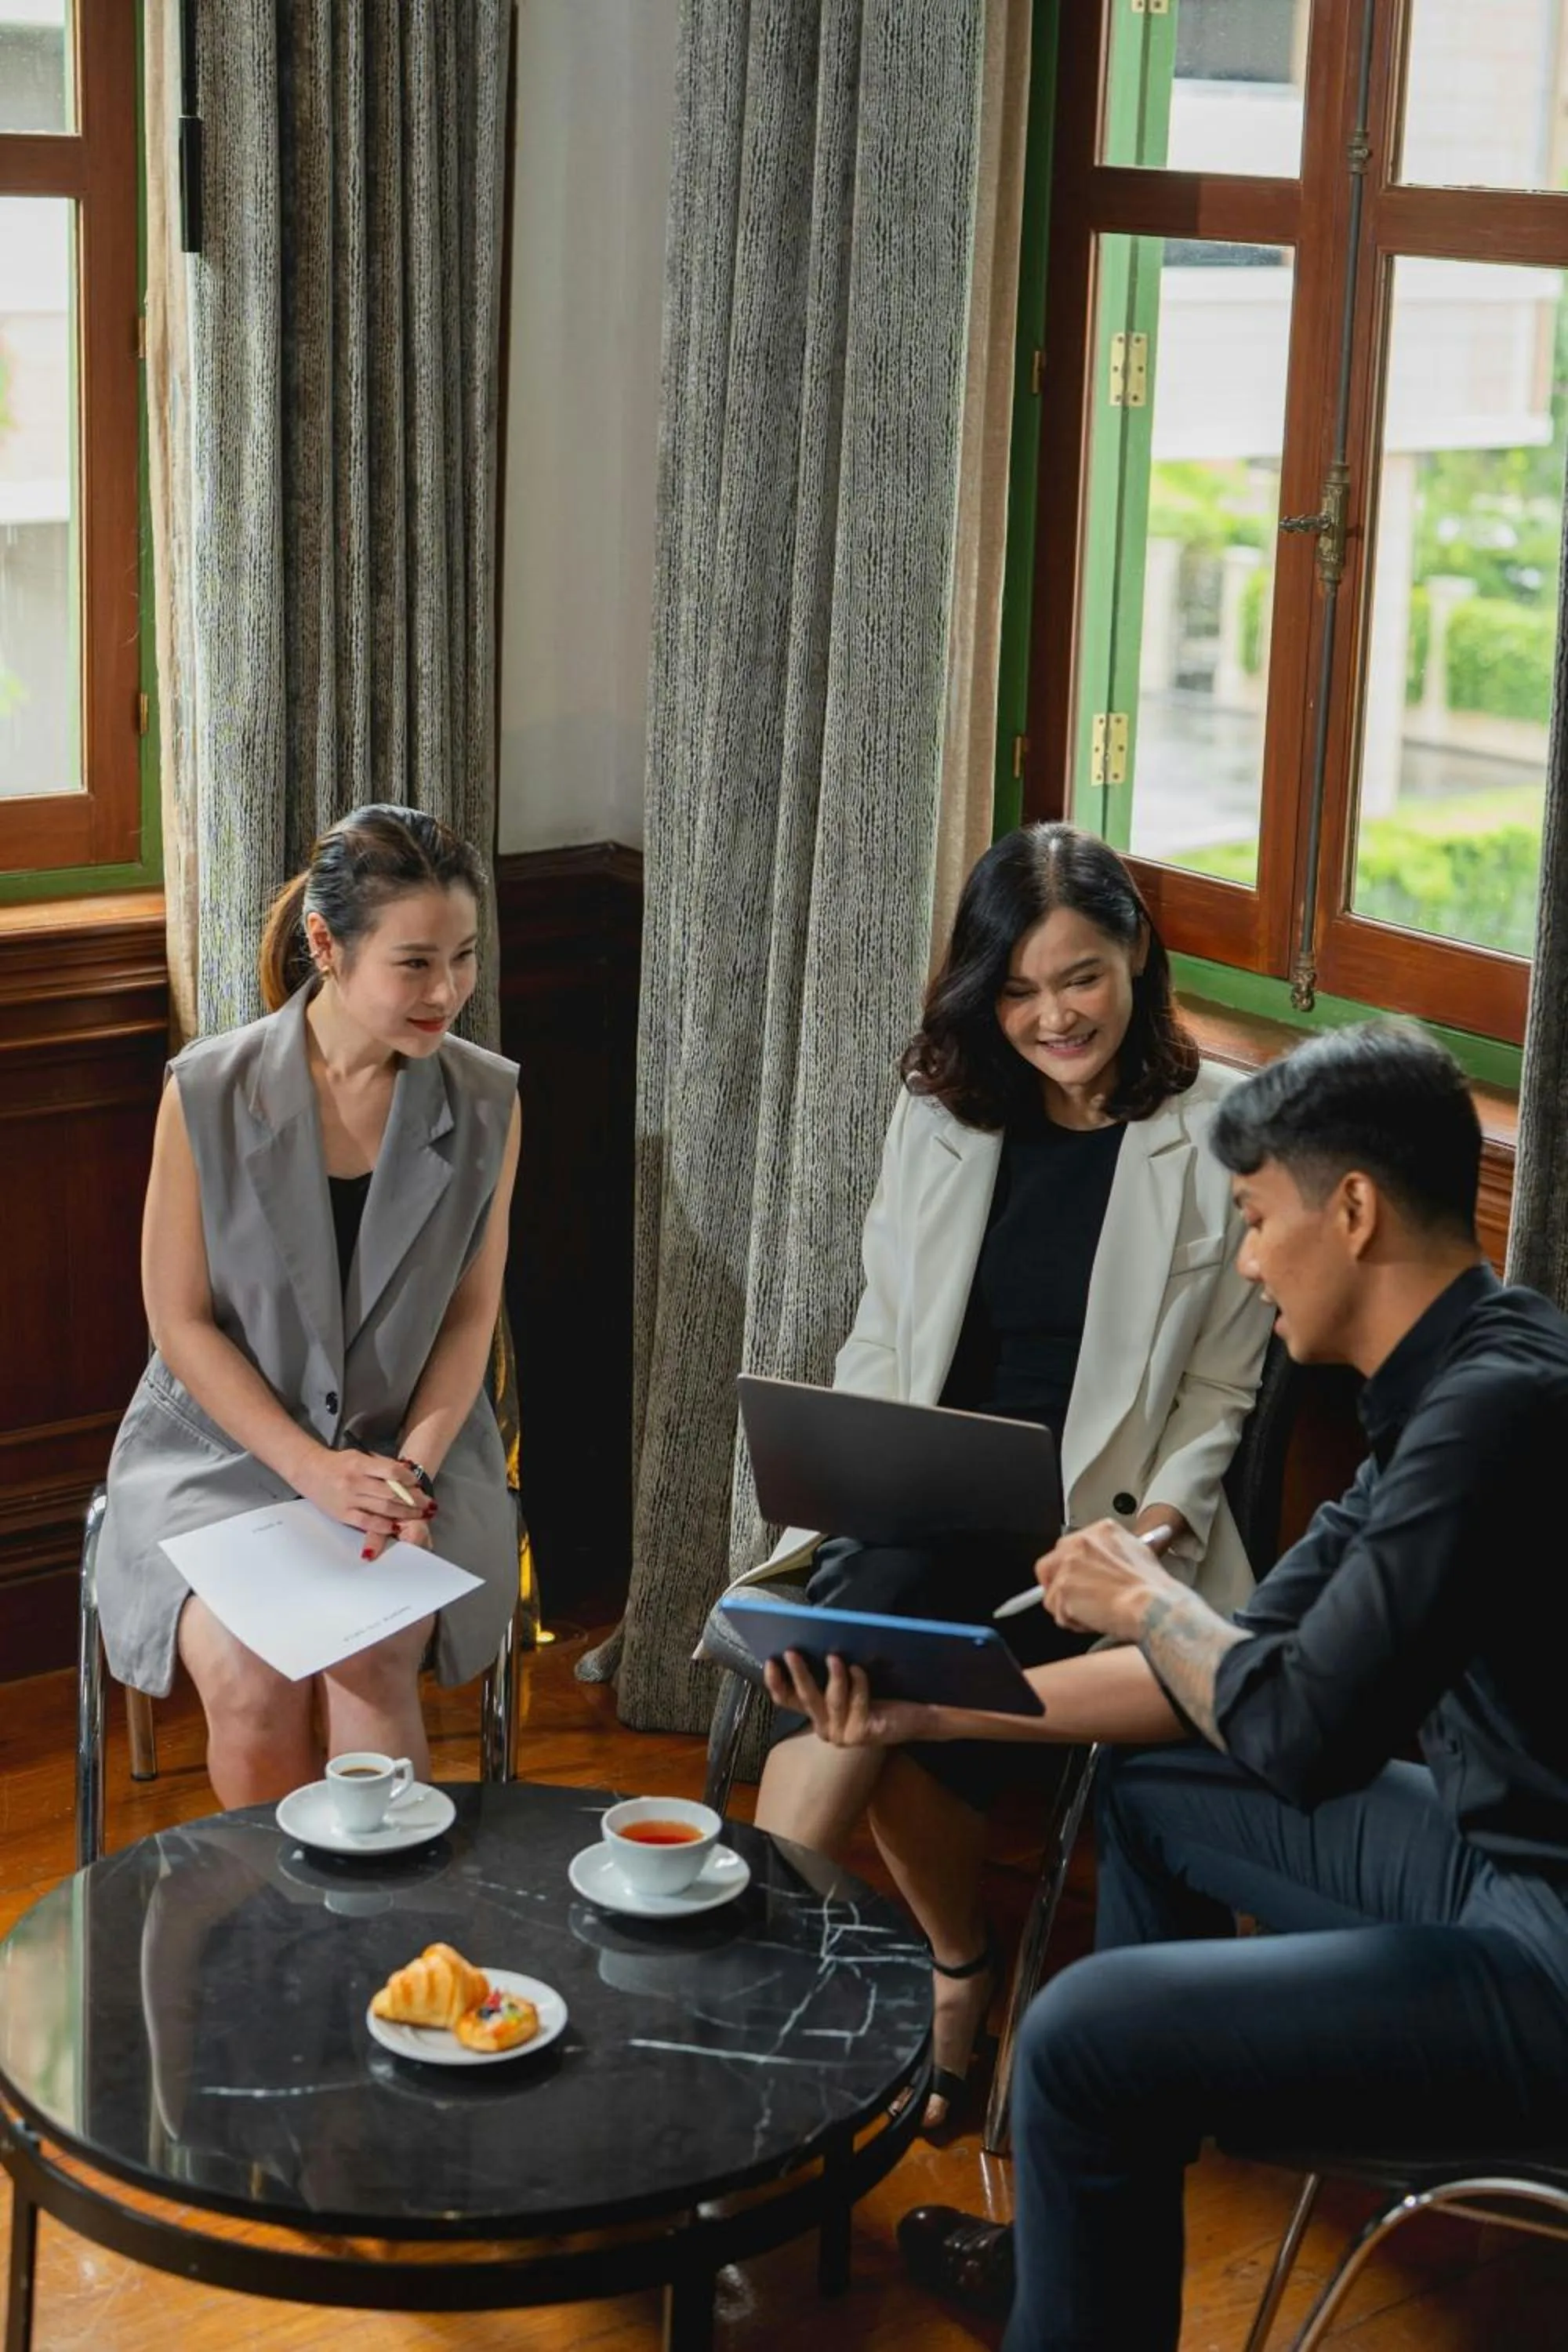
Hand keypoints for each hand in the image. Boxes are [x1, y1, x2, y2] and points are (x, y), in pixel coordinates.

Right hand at [292, 1447, 430, 1549]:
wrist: (309, 1471)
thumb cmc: (337, 1463)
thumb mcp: (359, 1456)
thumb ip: (380, 1465)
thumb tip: (405, 1475)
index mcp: (360, 1464)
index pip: (391, 1472)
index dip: (409, 1479)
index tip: (418, 1484)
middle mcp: (355, 1482)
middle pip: (391, 1493)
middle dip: (413, 1500)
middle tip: (426, 1504)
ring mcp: (348, 1500)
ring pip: (382, 1509)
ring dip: (404, 1513)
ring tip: (418, 1515)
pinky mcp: (343, 1515)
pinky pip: (368, 1522)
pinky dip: (384, 1525)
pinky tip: (396, 1526)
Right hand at [762, 1650, 935, 1748]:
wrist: (914, 1717)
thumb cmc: (880, 1694)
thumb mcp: (848, 1682)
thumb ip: (826, 1671)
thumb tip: (809, 1639)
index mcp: (818, 1715)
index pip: (787, 1700)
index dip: (776, 1682)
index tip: (770, 1660)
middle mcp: (825, 1729)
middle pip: (806, 1698)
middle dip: (798, 1673)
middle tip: (791, 1651)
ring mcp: (842, 1735)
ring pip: (831, 1700)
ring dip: (833, 1676)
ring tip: (833, 1656)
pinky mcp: (861, 1735)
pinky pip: (856, 1703)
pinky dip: (857, 1684)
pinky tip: (859, 1669)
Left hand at [1034, 1517, 1181, 1641]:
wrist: (1152, 1605)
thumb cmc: (1153, 1588)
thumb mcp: (1138, 1554)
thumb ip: (1114, 1553)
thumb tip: (1104, 1564)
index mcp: (1101, 1530)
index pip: (1069, 1547)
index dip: (1072, 1570)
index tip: (1079, 1582)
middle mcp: (1081, 1542)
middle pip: (1050, 1565)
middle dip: (1062, 1587)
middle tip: (1079, 1602)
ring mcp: (1068, 1564)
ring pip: (1052, 1592)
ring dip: (1068, 1608)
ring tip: (1093, 1614)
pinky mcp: (1062, 1588)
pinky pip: (1057, 1612)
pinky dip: (1072, 1621)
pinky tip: (1092, 1621)